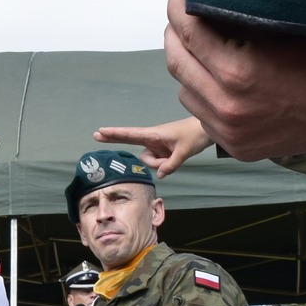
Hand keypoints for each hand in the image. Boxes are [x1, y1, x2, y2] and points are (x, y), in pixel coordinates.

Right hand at [92, 117, 214, 176]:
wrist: (206, 130)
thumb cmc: (194, 135)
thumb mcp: (184, 151)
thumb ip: (171, 164)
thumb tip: (160, 175)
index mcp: (154, 134)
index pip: (130, 134)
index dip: (114, 134)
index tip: (100, 132)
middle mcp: (152, 139)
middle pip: (134, 147)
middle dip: (122, 143)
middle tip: (99, 136)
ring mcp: (156, 146)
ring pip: (150, 162)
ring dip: (160, 164)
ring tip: (176, 156)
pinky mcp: (161, 151)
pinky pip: (158, 163)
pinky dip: (165, 165)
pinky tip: (175, 158)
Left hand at [165, 0, 305, 158]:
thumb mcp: (277, 29)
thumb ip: (234, 22)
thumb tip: (202, 2)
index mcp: (237, 71)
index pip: (188, 32)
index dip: (177, 7)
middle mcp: (226, 105)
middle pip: (177, 63)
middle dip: (174, 35)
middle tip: (180, 17)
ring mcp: (230, 132)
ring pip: (185, 92)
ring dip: (188, 68)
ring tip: (200, 50)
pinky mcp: (236, 147)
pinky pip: (204, 116)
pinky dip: (204, 96)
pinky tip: (217, 81)